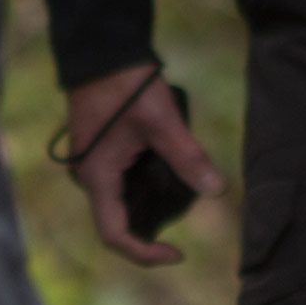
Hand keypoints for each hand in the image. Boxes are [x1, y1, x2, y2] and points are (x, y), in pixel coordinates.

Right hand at [64, 64, 225, 265]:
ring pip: (119, 207)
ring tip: (179, 206)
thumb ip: (188, 158)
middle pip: (117, 225)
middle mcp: (89, 178)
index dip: (145, 253)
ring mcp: (92, 167)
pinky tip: (166, 182)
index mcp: (98, 178)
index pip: (116, 235)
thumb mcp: (163, 122)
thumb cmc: (127, 84)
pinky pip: (119, 188)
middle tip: (181, 234)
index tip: (177, 253)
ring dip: (147, 214)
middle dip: (149, 234)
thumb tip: (216, 190)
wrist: (103, 51)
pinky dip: (142, 195)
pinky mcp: (100, 155)